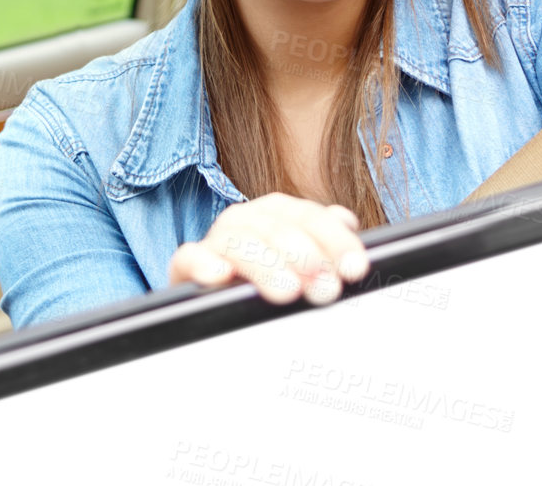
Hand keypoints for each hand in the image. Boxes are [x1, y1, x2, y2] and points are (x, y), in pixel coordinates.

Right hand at [168, 192, 370, 305]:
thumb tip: (346, 220)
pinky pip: (188, 257)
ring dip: (265, 264)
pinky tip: (219, 275)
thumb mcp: (302, 269)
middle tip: (326, 289)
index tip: (355, 268)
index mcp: (278, 214)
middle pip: (277, 226)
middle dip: (306, 256)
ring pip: (238, 240)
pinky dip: (202, 263)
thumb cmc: (269, 290)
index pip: (310, 216)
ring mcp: (216, 242)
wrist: (222, 327)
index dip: (336, 241)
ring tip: (287, 291)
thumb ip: (324, 245)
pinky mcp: (186, 267)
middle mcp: (247, 219)